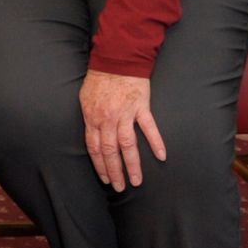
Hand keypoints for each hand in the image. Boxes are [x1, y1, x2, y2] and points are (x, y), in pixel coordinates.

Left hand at [79, 69, 165, 190]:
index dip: (99, 165)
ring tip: (137, 181)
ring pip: (128, 145)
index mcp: (93, 118)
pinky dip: (156, 142)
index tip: (105, 179)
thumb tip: (92, 136)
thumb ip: (90, 119)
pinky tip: (161, 156)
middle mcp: (108, 119)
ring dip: (132, 165)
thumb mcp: (85, 98)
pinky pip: (149, 127)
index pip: (94, 148)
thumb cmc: (99, 79)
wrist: (116, 59)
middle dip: (115, 172)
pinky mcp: (141, 106)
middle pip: (110, 151)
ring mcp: (125, 113)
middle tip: (120, 188)